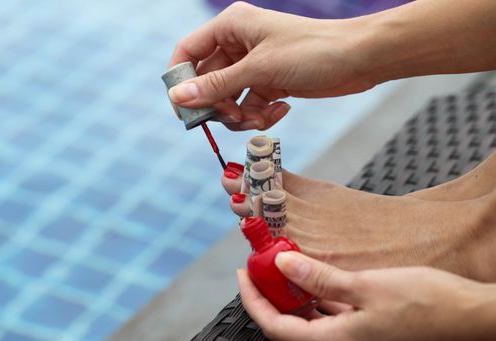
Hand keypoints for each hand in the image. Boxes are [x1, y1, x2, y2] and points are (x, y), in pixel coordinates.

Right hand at [169, 2, 371, 130]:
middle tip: (232, 118)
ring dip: (240, 115)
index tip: (183, 110)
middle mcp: (239, 45)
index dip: (181, 80)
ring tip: (260, 118)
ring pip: (228, 99)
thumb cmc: (311, 51)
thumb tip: (178, 98)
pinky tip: (280, 111)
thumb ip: (217, 86)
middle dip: (218, 105)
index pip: (189, 52)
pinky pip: (250, 105)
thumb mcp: (260, 69)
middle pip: (207, 81)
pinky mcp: (269, 83)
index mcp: (231, 27)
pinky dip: (260, 114)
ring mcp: (254, 65)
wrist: (358, 60)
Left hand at [238, 251, 495, 340]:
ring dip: (294, 298)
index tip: (243, 273)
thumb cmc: (428, 304)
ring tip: (285, 268)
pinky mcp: (369, 333)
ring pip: (310, 323)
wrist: (475, 321)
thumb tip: (281, 266)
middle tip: (261, 269)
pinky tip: (318, 279)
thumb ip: (321, 279)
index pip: (276, 326)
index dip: (253, 301)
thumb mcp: (367, 287)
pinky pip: (331, 319)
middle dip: (270, 298)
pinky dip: (318, 300)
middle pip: (289, 328)